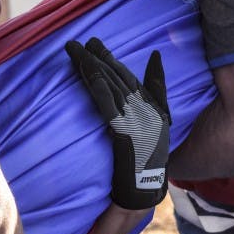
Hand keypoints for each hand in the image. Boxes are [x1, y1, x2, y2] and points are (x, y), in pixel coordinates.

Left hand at [65, 38, 170, 209]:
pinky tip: (86, 74)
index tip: (98, 45)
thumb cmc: (145, 168)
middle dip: (101, 57)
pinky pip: (109, 106)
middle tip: (84, 40)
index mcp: (156, 110)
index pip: (132, 79)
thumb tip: (142, 94)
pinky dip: (98, 88)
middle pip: (121, 77)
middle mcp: (150, 111)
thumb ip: (148, 113)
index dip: (113, 61)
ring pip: (113, 86)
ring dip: (93, 66)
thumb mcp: (154, 135)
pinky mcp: (127, 133)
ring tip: (77, 50)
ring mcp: (140, 121)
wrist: (144, 194)